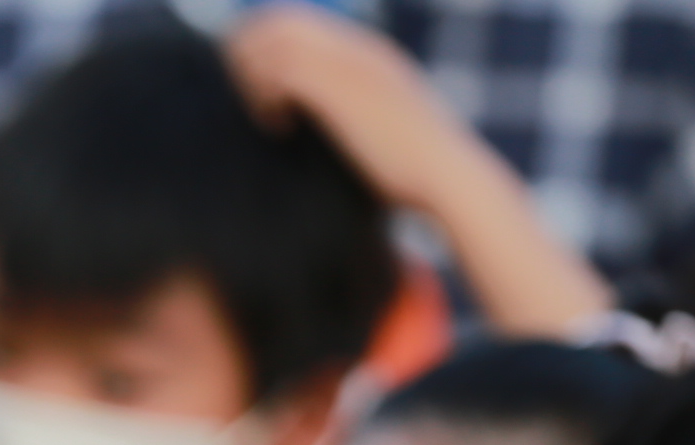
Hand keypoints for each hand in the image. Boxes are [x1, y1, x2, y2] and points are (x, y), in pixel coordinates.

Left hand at [224, 4, 487, 215]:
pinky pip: (280, 72)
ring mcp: (347, 65)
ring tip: (266, 114)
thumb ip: (356, 104)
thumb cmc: (414, 162)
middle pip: (279, 20)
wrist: (444, 174)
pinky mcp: (337, 91)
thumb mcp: (385, 119)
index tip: (261, 83)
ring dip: (255, 78)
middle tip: (252, 96)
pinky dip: (266, 97)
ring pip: (273, 43)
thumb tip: (327, 115)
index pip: (300, 20)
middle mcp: (356, 47)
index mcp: (367, 49)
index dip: (267, 44)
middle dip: (250, 54)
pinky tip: (279, 126)